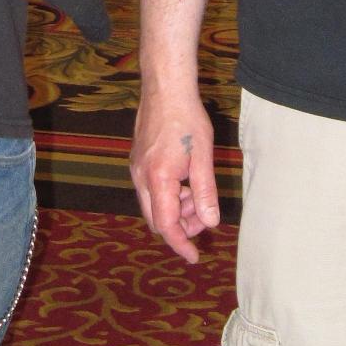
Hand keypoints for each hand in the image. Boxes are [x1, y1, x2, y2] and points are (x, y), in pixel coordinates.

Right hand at [130, 83, 219, 263]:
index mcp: (158, 179)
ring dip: (175, 210)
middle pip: (156, 220)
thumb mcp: (203, 157)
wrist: (165, 89)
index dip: (181, 244)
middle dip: (179, 227)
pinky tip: (184, 183)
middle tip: (203, 218)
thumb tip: (210, 223)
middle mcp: (141, 177)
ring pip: (152, 206)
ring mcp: (136, 169)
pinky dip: (167, 196)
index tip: (194, 257)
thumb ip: (205, 192)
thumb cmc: (187, 119)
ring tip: (196, 195)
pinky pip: (149, 191)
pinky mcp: (136, 161)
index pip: (166, 226)